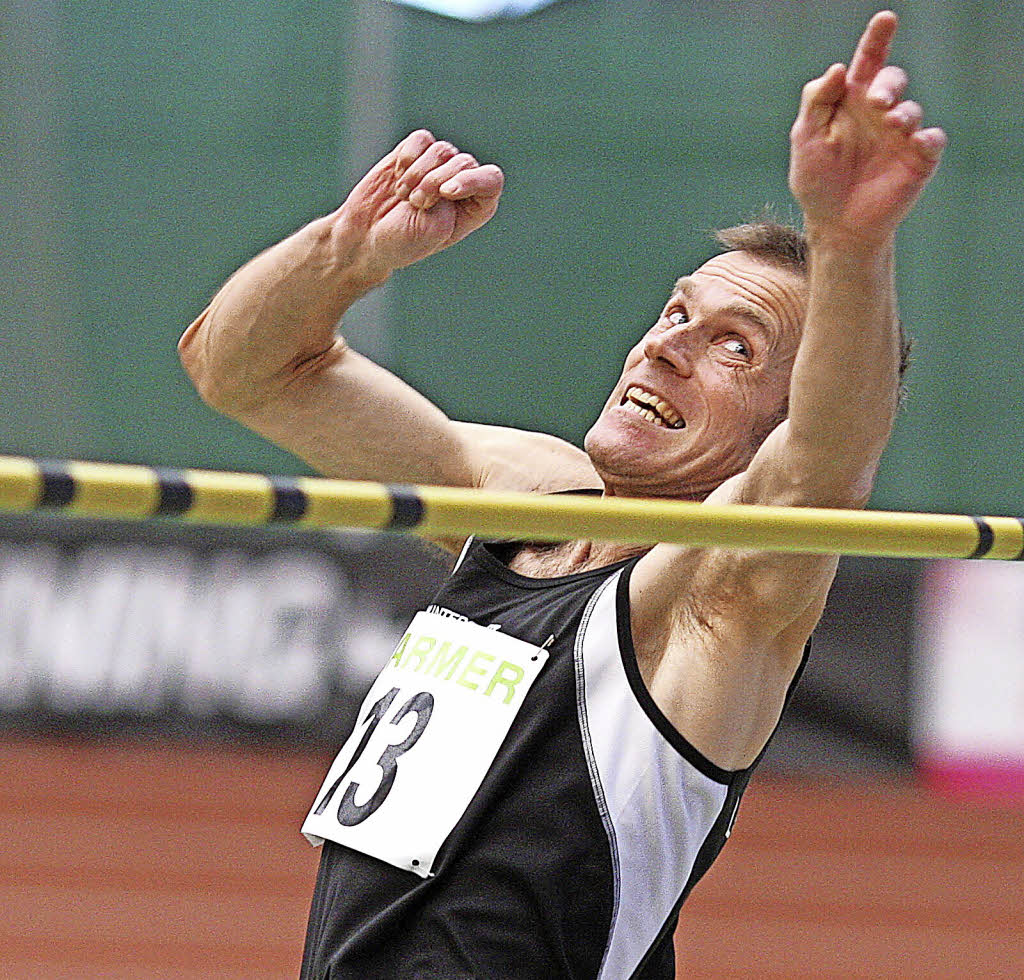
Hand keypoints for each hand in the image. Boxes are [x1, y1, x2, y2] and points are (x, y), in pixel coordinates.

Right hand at [333, 130, 504, 276]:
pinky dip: (407, 158)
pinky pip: (421, 139)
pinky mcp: (416, 152)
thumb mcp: (433, 230)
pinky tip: (397, 178)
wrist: (367, 236)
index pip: (491, 179)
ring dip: (418, 174)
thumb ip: (449, 198)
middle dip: (435, 182)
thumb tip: (446, 157)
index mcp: (476, 207)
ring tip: (404, 196)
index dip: (471, 180)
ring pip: (441, 149)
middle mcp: (462, 183)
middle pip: (464, 162)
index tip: (445, 193)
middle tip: (415, 204)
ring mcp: (439, 165)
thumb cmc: (404, 241)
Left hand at [788, 11, 945, 245]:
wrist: (835, 226)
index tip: (885, 19)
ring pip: (911, 110)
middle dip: (887, 85)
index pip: (867, 63)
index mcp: (851, 103)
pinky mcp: (918, 160)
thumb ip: (817, 102)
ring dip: (903, 113)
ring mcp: (901, 136)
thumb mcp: (805, 140)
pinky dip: (928, 137)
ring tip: (891, 125)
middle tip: (877, 101)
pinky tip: (917, 141)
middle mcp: (879, 114)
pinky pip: (933, 139)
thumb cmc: (818, 181)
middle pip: (892, 81)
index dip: (877, 39)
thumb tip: (838, 67)